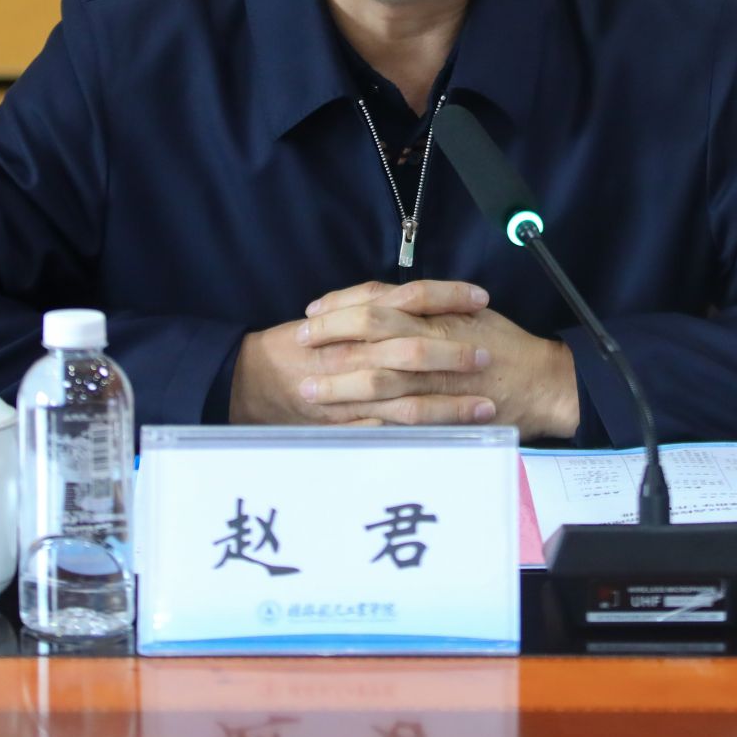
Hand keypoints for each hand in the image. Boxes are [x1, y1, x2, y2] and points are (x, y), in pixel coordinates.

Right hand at [230, 280, 498, 427]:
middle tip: (486, 355)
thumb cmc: (295, 347)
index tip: (480, 298)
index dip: (447, 297)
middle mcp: (355, 354)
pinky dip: (419, 435)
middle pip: (413, 349)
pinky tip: (453, 439)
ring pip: (408, 399)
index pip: (409, 300)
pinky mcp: (349, 425)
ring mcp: (352, 394)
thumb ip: (369, 304)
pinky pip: (390, 433)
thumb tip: (413, 298)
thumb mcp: (331, 313)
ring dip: (450, 405)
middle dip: (453, 354)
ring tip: (486, 408)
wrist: (250, 381)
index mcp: (354, 320)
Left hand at [294, 281, 580, 439]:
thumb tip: (381, 303)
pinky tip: (345, 425)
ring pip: (380, 378)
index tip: (312, 313)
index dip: (340, 305)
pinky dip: (371, 421)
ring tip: (309, 391)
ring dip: (340, 384)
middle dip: (330, 337)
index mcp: (434, 314)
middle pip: (370, 332)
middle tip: (300, 344)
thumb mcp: (464, 312)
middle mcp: (432, 341)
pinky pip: (402, 417)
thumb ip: (424, 309)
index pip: (377, 301)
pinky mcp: (443, 412)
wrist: (542, 381)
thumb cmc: (504, 344)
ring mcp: (437, 379)